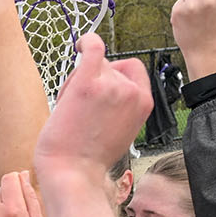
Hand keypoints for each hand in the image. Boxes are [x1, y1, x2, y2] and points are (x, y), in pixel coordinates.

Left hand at [34, 35, 150, 182]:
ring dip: (77, 81)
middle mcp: (132, 92)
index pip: (133, 71)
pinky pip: (92, 46)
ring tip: (71, 111)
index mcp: (144, 104)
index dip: (114, 75)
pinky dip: (86, 41)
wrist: (72, 175)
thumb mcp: (120, 131)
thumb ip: (119, 107)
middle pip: (108, 67)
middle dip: (92, 81)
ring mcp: (111, 86)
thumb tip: (106, 88)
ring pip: (92, 64)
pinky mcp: (88, 83)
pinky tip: (79, 44)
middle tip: (79, 111)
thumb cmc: (87, 160)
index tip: (100, 86)